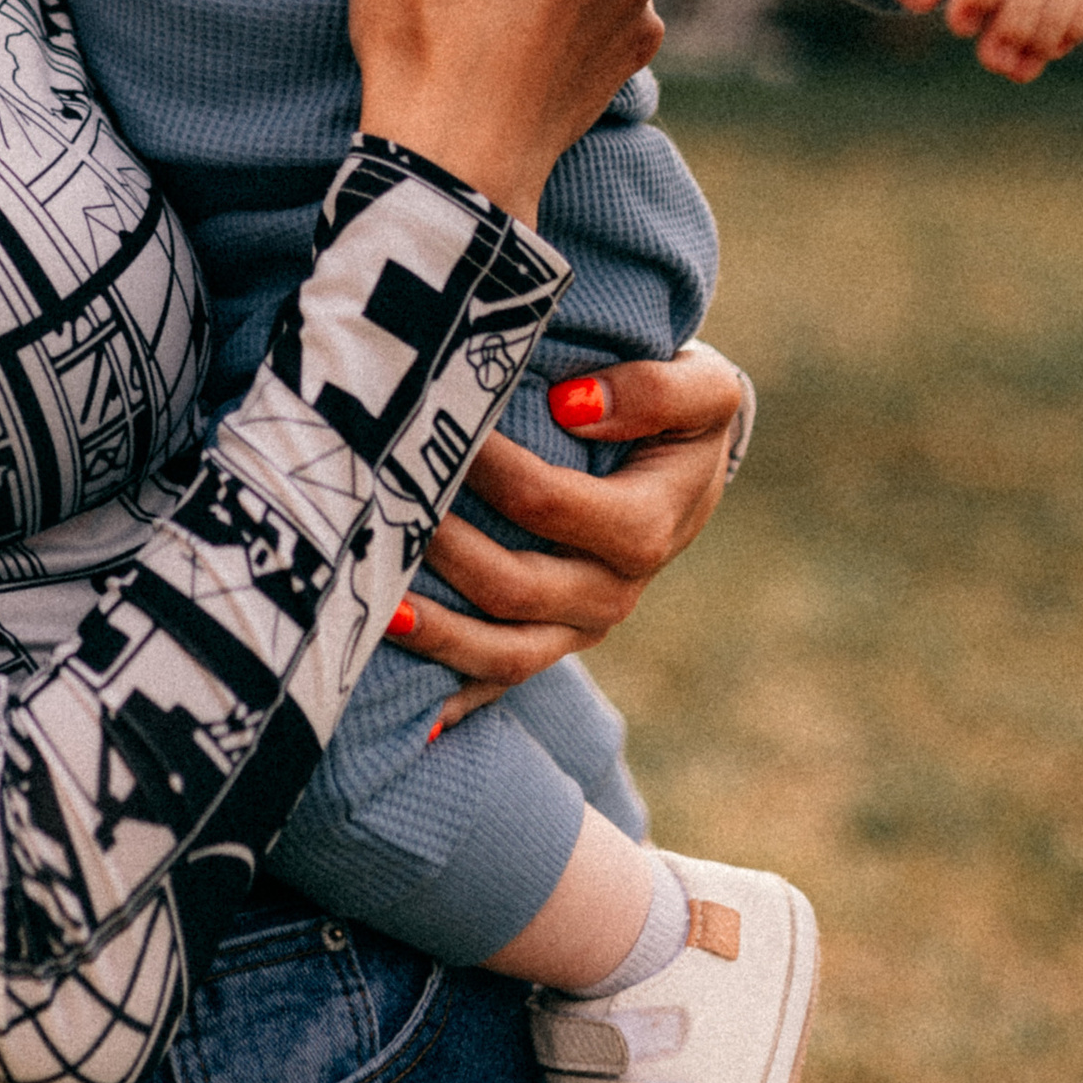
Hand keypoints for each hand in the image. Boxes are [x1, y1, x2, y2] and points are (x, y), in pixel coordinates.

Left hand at [390, 342, 747, 717]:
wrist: (682, 466)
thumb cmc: (679, 417)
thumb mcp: (703, 388)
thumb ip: (656, 392)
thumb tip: (574, 403)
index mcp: (644, 529)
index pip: (547, 503)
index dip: (488, 467)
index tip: (438, 423)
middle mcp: (612, 591)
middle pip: (514, 588)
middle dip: (442, 548)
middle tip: (387, 503)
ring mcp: (579, 626)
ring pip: (505, 653)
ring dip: (438, 635)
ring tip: (380, 608)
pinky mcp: (552, 641)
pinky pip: (499, 681)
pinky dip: (453, 691)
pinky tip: (405, 694)